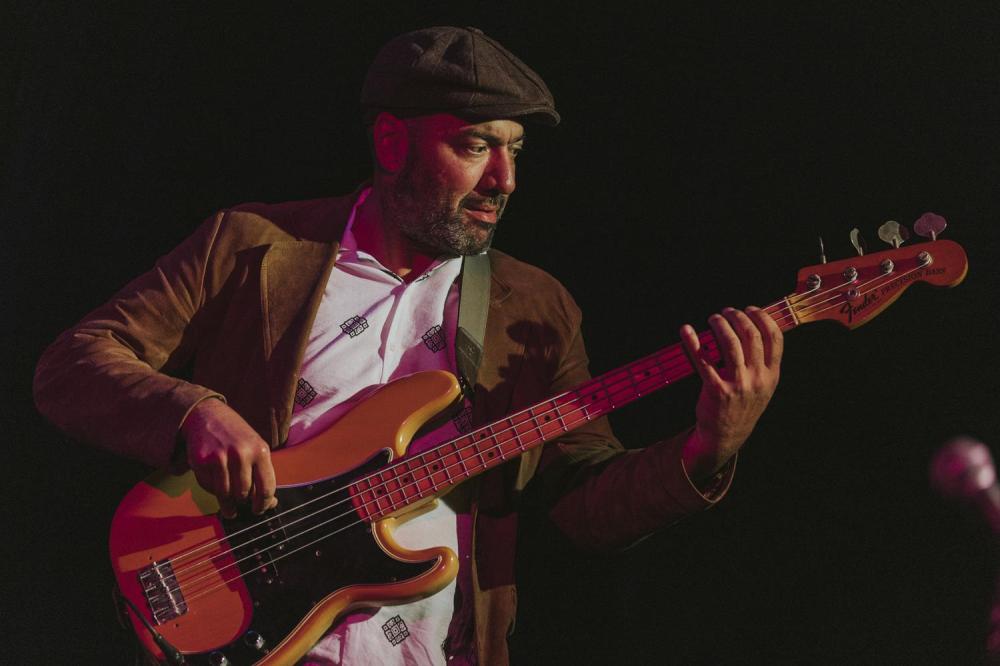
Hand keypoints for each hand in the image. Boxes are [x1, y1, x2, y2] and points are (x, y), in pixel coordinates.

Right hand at [180, 398, 277, 516]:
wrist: (207, 414)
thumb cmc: (236, 435)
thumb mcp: (255, 447)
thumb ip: (262, 473)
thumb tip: (270, 503)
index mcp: (260, 450)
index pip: (266, 488)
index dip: (263, 504)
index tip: (259, 510)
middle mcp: (241, 454)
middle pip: (243, 493)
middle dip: (243, 501)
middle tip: (241, 504)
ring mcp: (219, 457)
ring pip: (225, 494)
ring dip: (227, 502)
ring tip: (229, 506)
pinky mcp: (201, 460)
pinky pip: (208, 486)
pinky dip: (212, 490)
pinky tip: (215, 483)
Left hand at [679, 306, 782, 479]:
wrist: (725, 436)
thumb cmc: (742, 405)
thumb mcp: (762, 387)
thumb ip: (763, 362)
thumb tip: (755, 327)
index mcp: (771, 376)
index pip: (774, 338)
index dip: (762, 318)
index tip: (749, 309)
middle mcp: (757, 379)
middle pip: (751, 336)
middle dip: (738, 317)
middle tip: (726, 312)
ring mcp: (737, 385)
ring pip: (730, 343)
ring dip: (720, 324)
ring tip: (714, 318)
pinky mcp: (715, 390)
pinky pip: (703, 360)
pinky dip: (692, 342)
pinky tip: (686, 330)